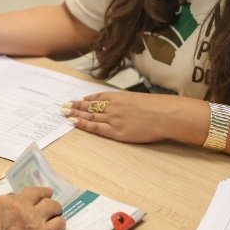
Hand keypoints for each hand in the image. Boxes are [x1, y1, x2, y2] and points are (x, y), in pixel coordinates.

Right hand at [0, 187, 64, 229]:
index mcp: (5, 201)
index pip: (19, 194)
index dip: (22, 198)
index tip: (23, 202)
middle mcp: (23, 207)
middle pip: (40, 194)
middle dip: (44, 194)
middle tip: (46, 197)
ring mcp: (35, 220)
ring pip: (53, 206)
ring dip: (54, 207)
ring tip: (55, 211)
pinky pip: (59, 224)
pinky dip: (59, 222)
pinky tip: (58, 224)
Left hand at [62, 91, 185, 142]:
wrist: (165, 115)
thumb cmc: (158, 107)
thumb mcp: (140, 100)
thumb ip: (129, 103)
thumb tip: (125, 106)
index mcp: (120, 97)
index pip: (98, 97)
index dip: (87, 100)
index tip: (78, 100)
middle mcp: (113, 106)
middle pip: (90, 106)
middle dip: (76, 106)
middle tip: (64, 106)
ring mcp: (113, 118)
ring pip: (90, 116)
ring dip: (76, 114)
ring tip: (65, 113)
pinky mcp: (116, 132)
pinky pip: (96, 128)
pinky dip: (84, 125)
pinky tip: (75, 122)